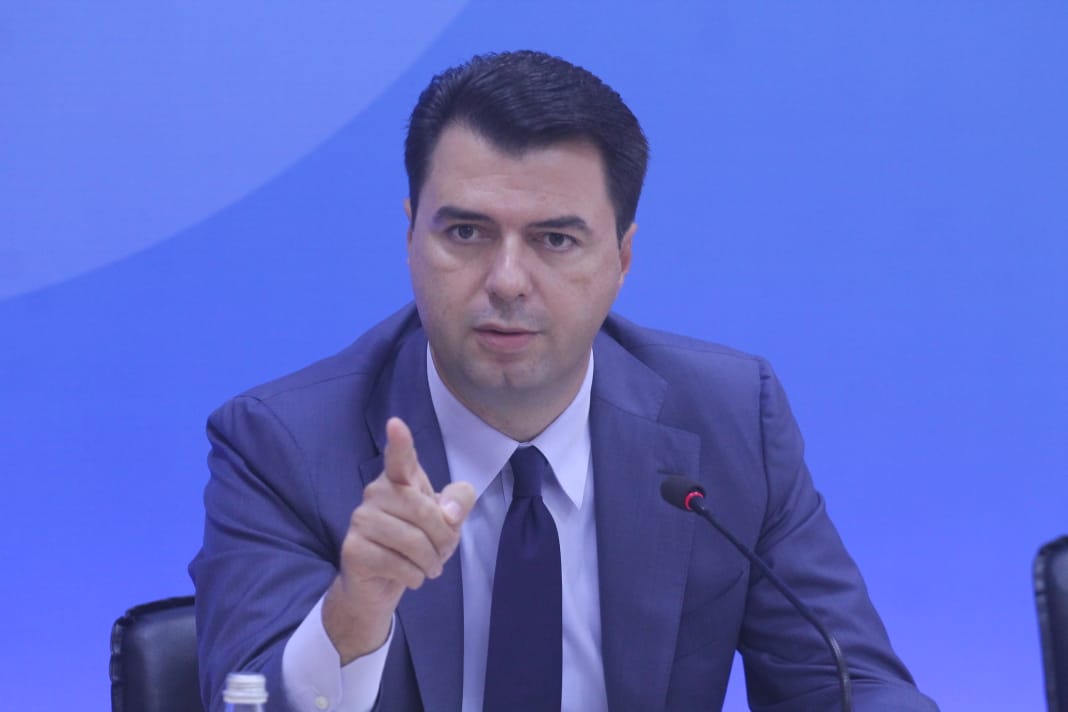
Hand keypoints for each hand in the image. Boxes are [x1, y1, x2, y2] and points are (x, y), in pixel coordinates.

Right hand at [322, 416, 475, 663]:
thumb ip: (459, 502)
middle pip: (424, 511)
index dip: (400, 442)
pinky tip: (410, 577)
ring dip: (430, 562)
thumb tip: (449, 513)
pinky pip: (397, 563)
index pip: (400, 458)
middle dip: (443, 539)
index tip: (396, 424)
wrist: (381, 584)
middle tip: (442, 553)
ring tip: (429, 567)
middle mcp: (375, 493)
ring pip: (412, 541)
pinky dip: (414, 576)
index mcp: (400, 480)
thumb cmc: (417, 544)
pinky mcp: (353, 548)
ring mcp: (360, 520)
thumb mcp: (447, 521)